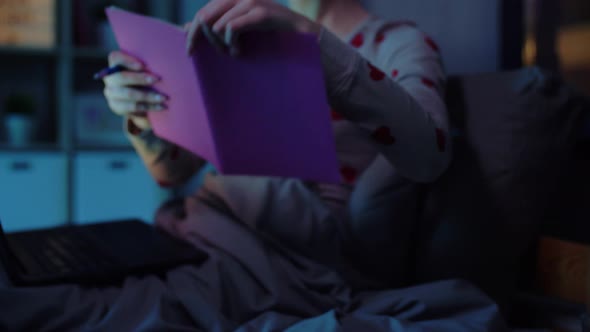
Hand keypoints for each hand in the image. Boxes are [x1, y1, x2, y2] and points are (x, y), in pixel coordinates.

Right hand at [102, 51, 167, 130]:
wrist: (137, 100)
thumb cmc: (143, 80)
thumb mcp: (143, 71)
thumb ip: (146, 67)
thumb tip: (162, 66)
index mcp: (114, 65)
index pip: (115, 58)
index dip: (128, 60)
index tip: (143, 65)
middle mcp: (109, 79)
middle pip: (121, 77)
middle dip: (140, 78)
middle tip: (158, 79)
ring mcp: (111, 94)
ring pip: (129, 94)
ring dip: (148, 96)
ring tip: (163, 97)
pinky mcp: (116, 106)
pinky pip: (134, 107)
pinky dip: (150, 106)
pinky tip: (161, 106)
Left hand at [185, 0, 320, 54]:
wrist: (302, 35)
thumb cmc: (270, 34)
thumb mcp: (238, 31)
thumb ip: (214, 27)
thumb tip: (186, 28)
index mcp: (231, 0)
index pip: (201, 14)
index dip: (192, 33)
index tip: (190, 52)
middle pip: (204, 18)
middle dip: (206, 41)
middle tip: (222, 55)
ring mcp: (250, 2)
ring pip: (216, 25)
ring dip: (222, 45)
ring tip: (235, 53)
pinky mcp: (260, 12)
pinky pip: (232, 28)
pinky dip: (232, 43)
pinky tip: (240, 51)